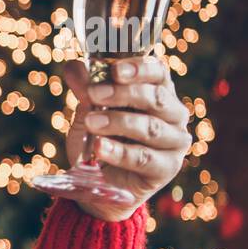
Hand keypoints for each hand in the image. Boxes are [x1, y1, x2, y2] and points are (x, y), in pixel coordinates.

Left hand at [61, 55, 192, 221]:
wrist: (98, 182)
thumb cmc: (100, 139)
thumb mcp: (89, 112)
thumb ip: (86, 91)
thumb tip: (73, 66)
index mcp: (158, 92)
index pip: (158, 73)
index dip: (139, 69)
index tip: (114, 70)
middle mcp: (173, 114)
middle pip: (156, 98)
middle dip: (123, 94)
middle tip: (94, 94)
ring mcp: (174, 142)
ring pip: (150, 128)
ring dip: (118, 122)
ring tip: (92, 122)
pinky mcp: (167, 168)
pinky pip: (143, 157)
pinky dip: (119, 152)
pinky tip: (99, 147)